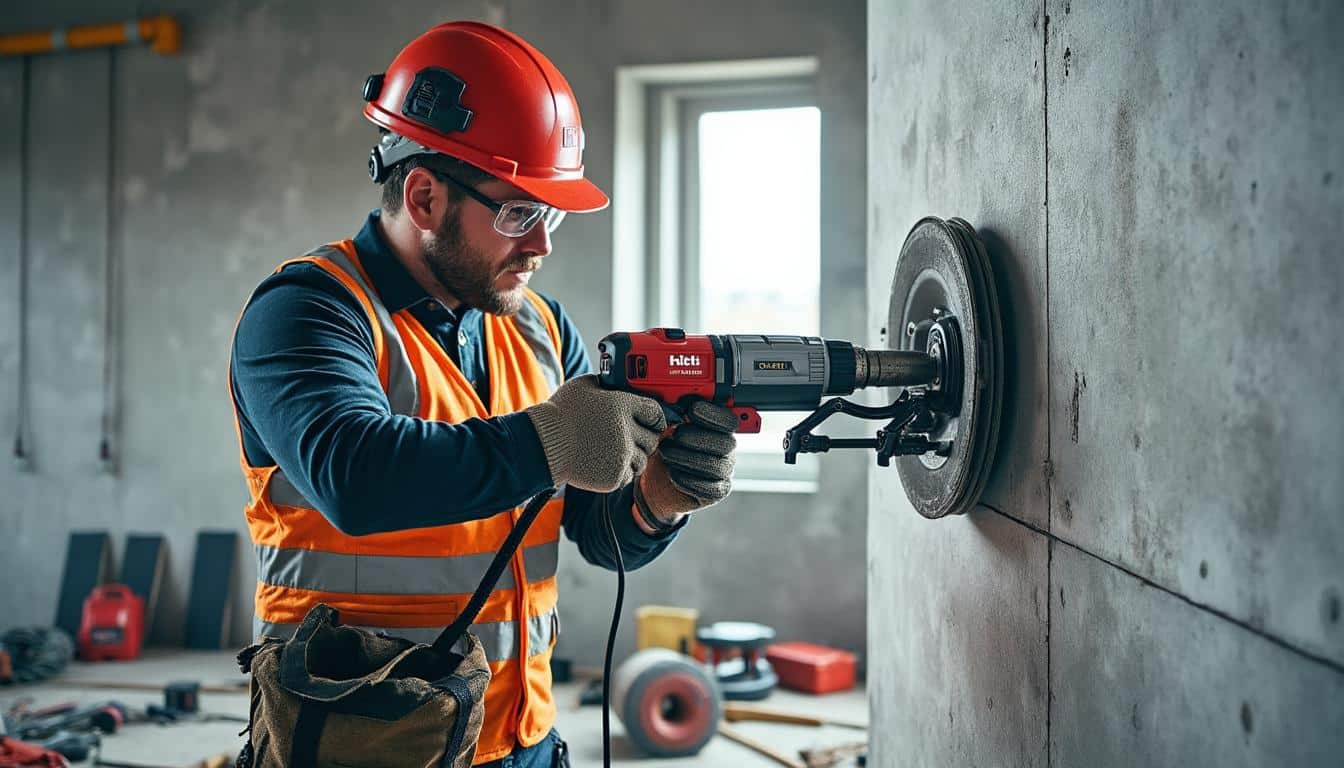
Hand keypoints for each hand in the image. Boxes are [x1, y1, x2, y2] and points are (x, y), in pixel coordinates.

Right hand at [525, 375, 665, 491]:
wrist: (543, 444)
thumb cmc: (560, 414)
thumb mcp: (583, 385)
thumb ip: (605, 383)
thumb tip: (615, 383)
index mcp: (623, 405)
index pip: (656, 413)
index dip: (655, 419)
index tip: (652, 423)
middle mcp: (627, 430)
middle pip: (653, 439)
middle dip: (644, 440)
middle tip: (630, 440)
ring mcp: (621, 455)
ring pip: (642, 461)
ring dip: (632, 458)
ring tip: (614, 453)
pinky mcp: (614, 476)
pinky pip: (628, 476)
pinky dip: (620, 472)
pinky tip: (604, 463)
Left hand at [635, 399, 737, 529]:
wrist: (655, 481)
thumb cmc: (665, 448)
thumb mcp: (666, 428)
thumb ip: (674, 414)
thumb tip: (673, 398)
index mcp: (718, 429)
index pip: (729, 421)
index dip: (714, 415)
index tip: (692, 410)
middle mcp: (726, 449)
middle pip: (727, 443)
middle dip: (698, 438)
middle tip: (675, 435)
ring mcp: (724, 471)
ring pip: (718, 466)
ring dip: (689, 458)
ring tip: (667, 453)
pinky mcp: (716, 492)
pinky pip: (711, 488)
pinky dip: (690, 481)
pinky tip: (673, 473)